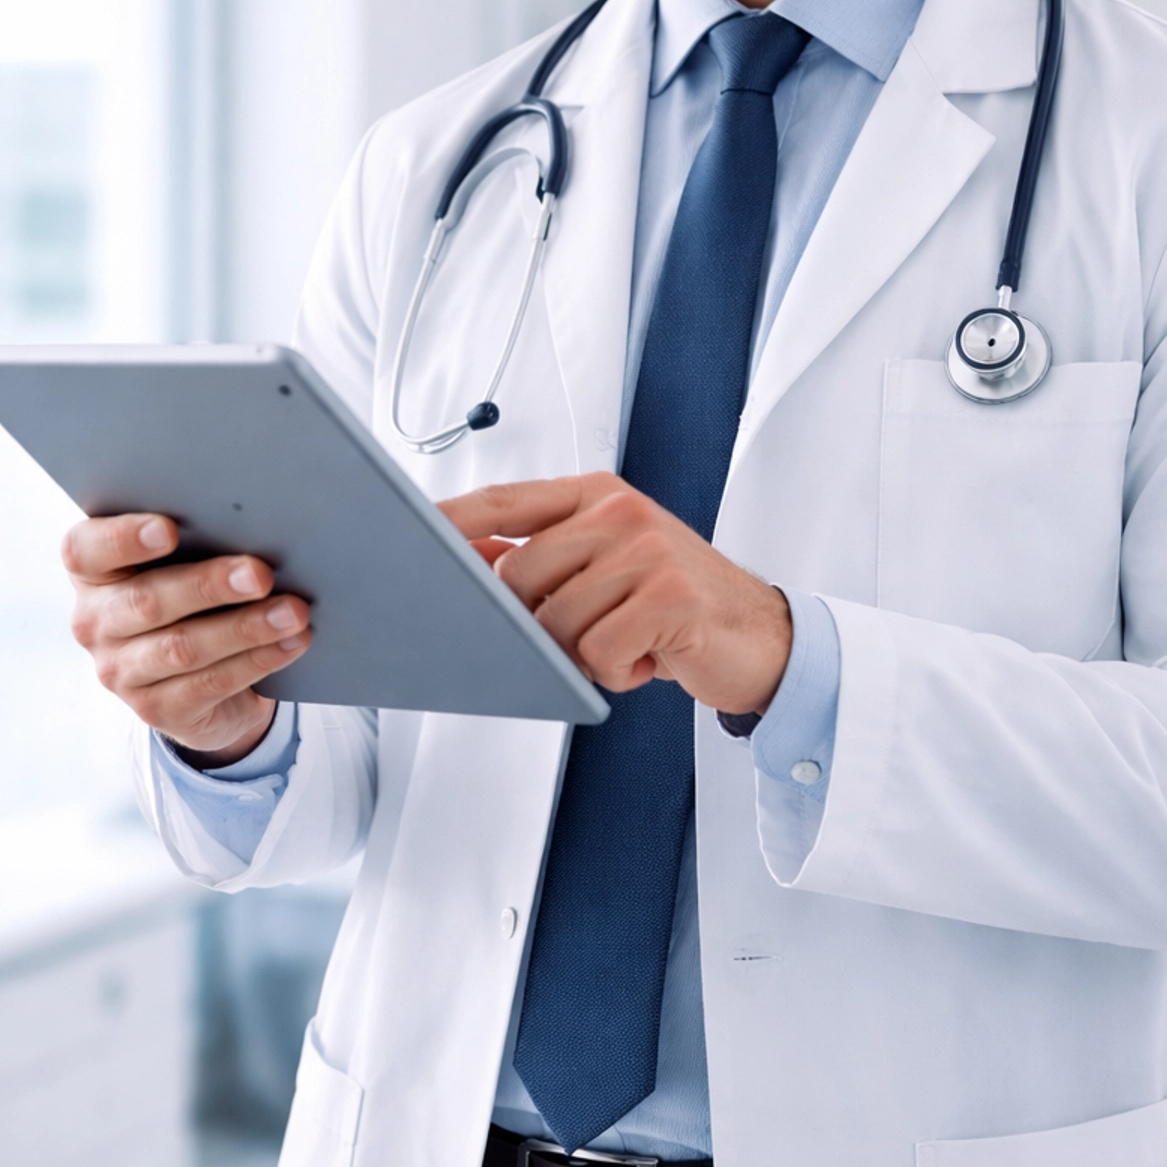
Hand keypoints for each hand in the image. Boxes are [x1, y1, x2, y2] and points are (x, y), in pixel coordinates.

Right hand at [65, 514, 311, 765]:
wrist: (196, 675)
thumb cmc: (190, 593)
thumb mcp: (181, 563)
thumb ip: (198, 540)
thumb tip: (256, 522)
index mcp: (92, 572)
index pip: (86, 550)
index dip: (123, 538)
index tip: (169, 529)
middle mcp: (95, 622)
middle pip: (147, 601)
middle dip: (209, 586)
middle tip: (260, 575)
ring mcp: (120, 671)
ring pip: (184, 647)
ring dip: (245, 628)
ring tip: (293, 612)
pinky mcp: (155, 709)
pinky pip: (210, 683)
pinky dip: (257, 660)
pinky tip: (291, 642)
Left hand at [440, 473, 791, 714]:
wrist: (761, 637)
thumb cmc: (673, 605)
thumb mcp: (607, 567)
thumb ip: (544, 556)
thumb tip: (464, 561)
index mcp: (598, 494)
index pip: (505, 500)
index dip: (451, 518)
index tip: (405, 532)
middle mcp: (619, 511)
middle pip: (516, 574)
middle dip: (536, 623)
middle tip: (587, 635)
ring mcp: (647, 550)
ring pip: (554, 621)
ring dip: (583, 654)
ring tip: (627, 644)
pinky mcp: (670, 597)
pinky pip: (597, 651)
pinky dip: (616, 672)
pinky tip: (649, 658)